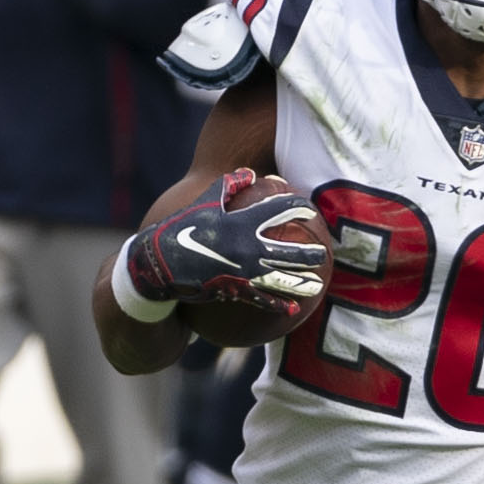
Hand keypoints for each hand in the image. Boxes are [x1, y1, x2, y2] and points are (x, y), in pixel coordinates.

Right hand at [121, 168, 329, 314]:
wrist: (159, 262)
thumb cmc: (182, 227)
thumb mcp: (204, 202)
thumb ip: (229, 185)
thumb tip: (250, 172)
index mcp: (241, 222)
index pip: (278, 210)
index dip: (297, 208)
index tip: (310, 210)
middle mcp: (246, 246)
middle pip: (287, 249)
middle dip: (309, 253)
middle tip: (324, 253)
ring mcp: (242, 270)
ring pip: (280, 278)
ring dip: (301, 283)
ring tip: (318, 284)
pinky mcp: (233, 290)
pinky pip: (260, 299)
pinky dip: (278, 305)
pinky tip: (293, 310)